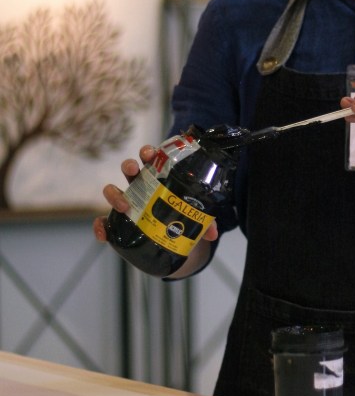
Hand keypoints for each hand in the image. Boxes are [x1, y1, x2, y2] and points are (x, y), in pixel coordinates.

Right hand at [92, 145, 218, 244]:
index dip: (148, 153)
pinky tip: (104, 234)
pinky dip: (101, 227)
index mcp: (157, 179)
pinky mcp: (116, 222)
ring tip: (124, 204)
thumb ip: (204, 223)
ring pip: (112, 190)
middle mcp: (138, 187)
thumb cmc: (178, 219)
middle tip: (136, 169)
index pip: (150, 160)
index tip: (150, 153)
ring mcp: (125, 203)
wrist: (167, 242)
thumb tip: (212, 233)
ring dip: (114, 193)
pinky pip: (103, 223)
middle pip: (129, 169)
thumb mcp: (194, 219)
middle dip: (130, 165)